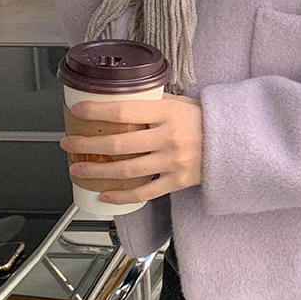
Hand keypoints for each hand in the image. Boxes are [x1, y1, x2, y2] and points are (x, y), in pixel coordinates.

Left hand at [61, 91, 203, 202]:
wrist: (232, 143)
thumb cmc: (200, 120)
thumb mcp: (177, 103)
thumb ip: (150, 105)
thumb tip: (118, 104)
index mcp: (166, 112)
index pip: (123, 109)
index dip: (96, 111)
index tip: (76, 111)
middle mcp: (168, 137)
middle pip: (119, 142)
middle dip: (87, 144)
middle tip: (67, 144)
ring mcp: (173, 161)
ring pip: (127, 169)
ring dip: (98, 171)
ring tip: (78, 169)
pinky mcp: (177, 181)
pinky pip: (145, 192)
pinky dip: (122, 196)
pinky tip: (104, 195)